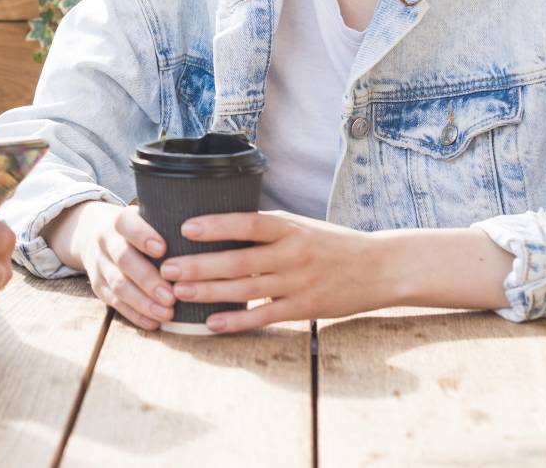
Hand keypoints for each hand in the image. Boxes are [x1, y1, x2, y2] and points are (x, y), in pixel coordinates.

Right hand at [62, 201, 175, 330]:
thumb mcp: (147, 219)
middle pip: (124, 260)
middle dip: (148, 280)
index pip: (126, 224)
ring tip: (166, 313)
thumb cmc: (140, 230)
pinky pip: (115, 303)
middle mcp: (106, 241)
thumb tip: (208, 237)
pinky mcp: (98, 286)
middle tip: (171, 296)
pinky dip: (135, 315)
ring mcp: (99, 265)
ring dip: (143, 302)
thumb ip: (169, 226)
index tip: (162, 249)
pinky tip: (153, 322)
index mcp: (120, 222)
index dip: (142, 236)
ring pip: (118, 286)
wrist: (96, 236)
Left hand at [159, 210, 396, 332]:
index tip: (185, 227)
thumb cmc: (332, 243)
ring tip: (178, 293)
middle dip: (198, 265)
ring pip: (244, 289)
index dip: (216, 225)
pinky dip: (236, 321)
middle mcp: (291, 253)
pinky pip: (263, 316)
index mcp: (289, 227)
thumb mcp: (301, 225)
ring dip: (208, 292)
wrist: (379, 268)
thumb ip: (266, 227)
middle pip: (237, 260)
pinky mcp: (304, 308)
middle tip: (167, 269)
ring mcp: (297, 283)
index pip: (247, 222)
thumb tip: (221, 225)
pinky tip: (211, 324)